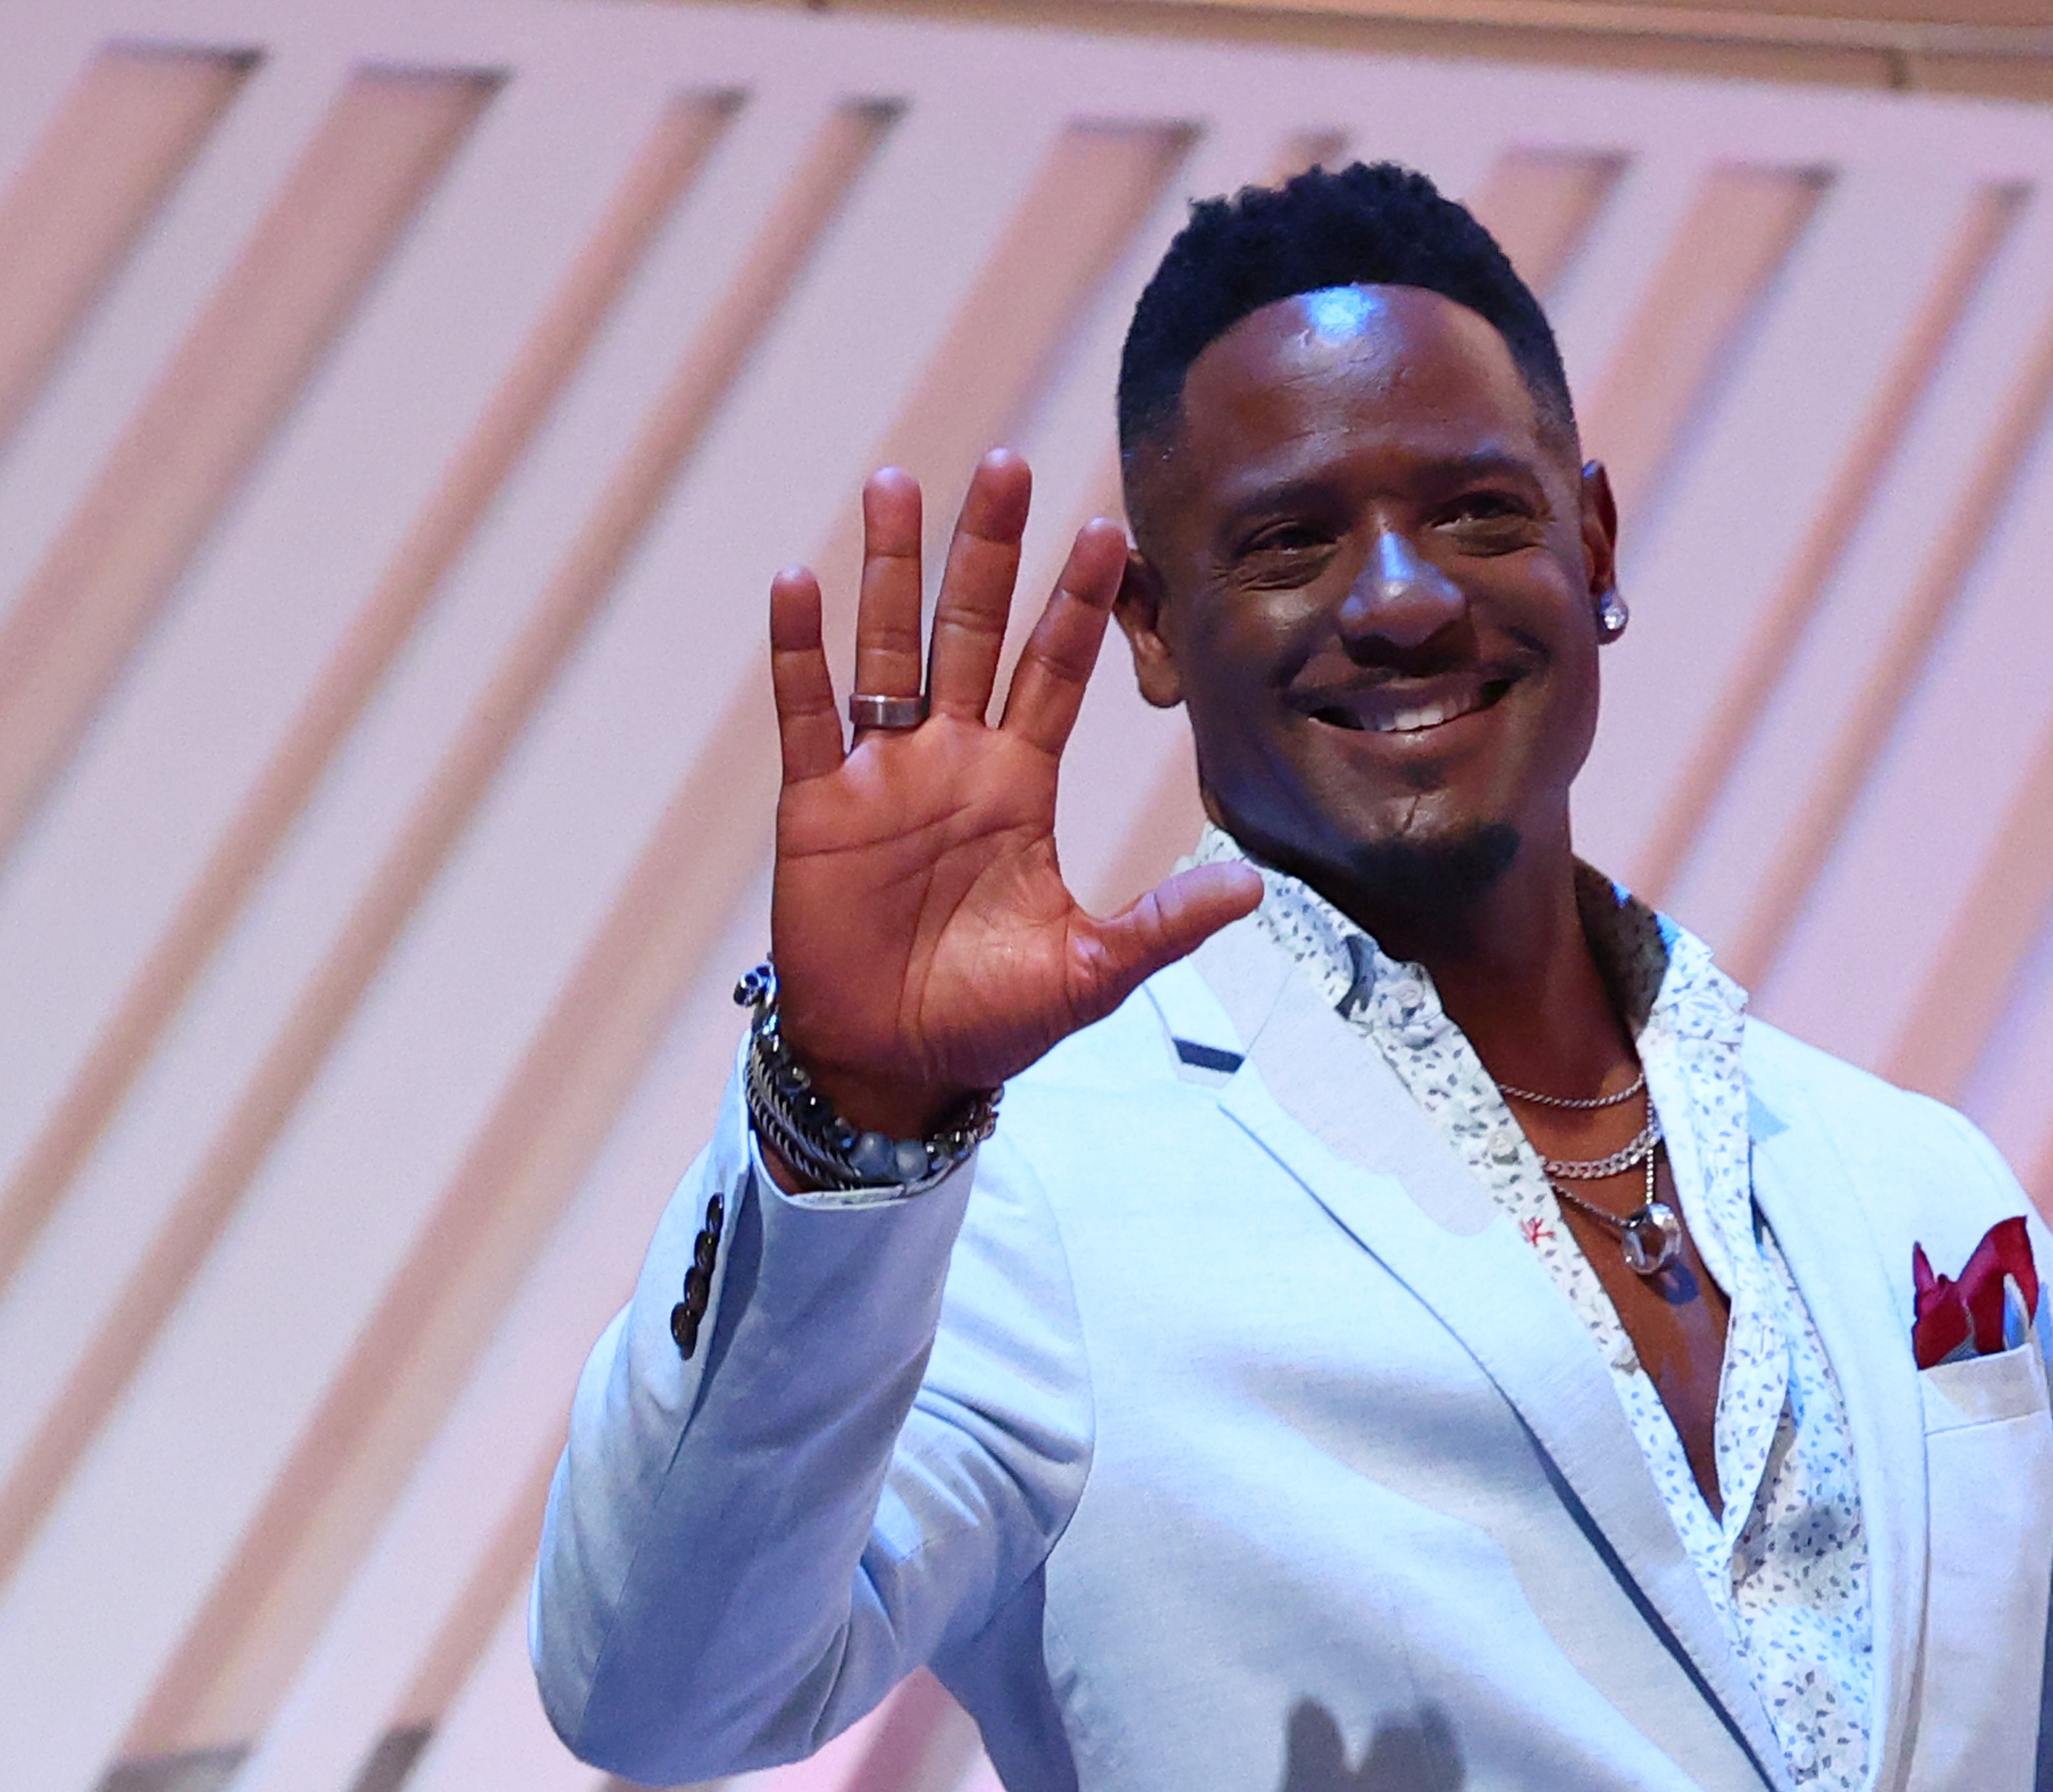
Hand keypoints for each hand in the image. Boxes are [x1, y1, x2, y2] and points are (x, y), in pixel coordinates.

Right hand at [764, 457, 1260, 1146]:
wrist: (899, 1068)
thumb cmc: (992, 1021)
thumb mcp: (1093, 972)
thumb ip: (1164, 924)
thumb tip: (1254, 886)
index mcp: (1019, 787)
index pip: (1055, 671)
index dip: (1077, 602)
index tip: (1105, 528)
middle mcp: (952, 761)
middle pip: (973, 631)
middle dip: (989, 550)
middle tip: (1006, 462)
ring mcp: (881, 776)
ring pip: (887, 648)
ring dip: (890, 570)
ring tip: (896, 483)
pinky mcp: (817, 805)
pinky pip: (805, 713)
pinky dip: (799, 652)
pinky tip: (798, 580)